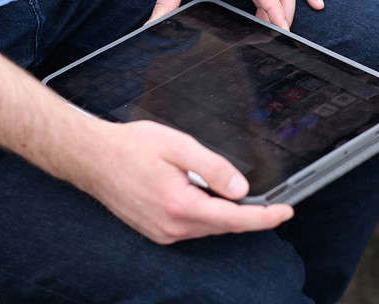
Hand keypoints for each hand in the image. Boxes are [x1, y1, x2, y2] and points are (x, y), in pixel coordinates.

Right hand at [85, 120, 293, 244]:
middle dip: (251, 215)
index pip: (234, 218)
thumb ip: (213, 167)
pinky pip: (193, 227)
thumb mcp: (178, 146)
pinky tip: (210, 199)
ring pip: (210, 227)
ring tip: (240, 195)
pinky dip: (209, 216)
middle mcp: (171, 226)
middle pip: (224, 225)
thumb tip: (241, 187)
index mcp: (180, 205)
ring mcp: (162, 232)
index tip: (285, 211)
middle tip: (273, 200)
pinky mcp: (156, 231)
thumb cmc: (130, 148)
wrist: (92, 158)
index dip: (264, 217)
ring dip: (228, 214)